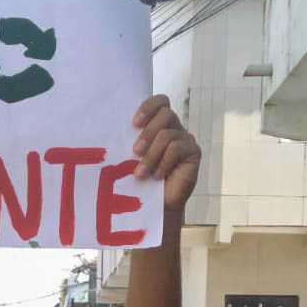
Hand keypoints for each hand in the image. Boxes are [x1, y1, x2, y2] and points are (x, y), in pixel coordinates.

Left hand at [131, 94, 199, 212]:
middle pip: (166, 113)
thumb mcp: (131, 156)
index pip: (160, 101)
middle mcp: (174, 128)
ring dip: (151, 155)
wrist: (156, 205)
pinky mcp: (193, 152)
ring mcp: (185, 139)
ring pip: (168, 134)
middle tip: (135, 151)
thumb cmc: (141, 179)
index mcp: (158, 124)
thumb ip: (129, 140)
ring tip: (141, 173)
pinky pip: (177, 148)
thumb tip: (112, 130)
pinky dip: (164, 162)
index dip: (148, 107)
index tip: (134, 123)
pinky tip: (157, 176)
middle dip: (148, 132)